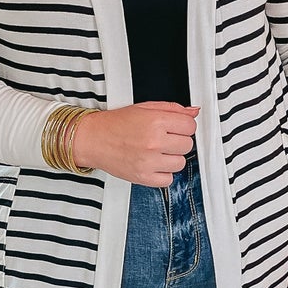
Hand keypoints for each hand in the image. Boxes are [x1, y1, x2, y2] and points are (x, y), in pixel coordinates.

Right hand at [73, 102, 198, 187]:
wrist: (93, 139)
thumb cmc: (116, 124)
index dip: (184, 126)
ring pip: (180, 163)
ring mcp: (149, 161)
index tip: (176, 127)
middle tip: (164, 139)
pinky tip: (153, 164)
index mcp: (155, 121)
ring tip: (157, 152)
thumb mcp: (145, 108)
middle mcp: (153, 141)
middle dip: (178, 141)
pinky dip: (163, 173)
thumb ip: (172, 109)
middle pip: (188, 145)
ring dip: (172, 158)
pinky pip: (168, 179)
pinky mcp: (143, 177)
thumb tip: (194, 112)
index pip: (190, 125)